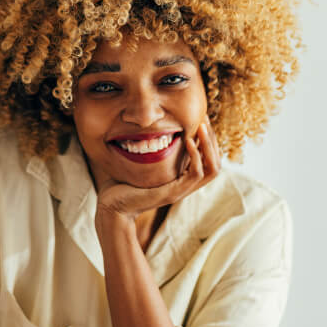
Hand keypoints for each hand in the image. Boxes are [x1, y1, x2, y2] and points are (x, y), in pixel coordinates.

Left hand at [94, 116, 221, 224]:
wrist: (111, 208)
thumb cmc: (121, 186)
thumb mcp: (141, 164)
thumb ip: (151, 151)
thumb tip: (150, 129)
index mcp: (180, 179)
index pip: (208, 159)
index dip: (208, 139)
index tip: (201, 118)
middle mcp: (185, 186)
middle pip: (215, 163)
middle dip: (212, 139)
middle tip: (204, 118)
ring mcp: (181, 191)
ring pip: (212, 168)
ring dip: (209, 145)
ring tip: (201, 126)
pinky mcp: (173, 193)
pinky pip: (196, 174)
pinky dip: (196, 156)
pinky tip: (187, 140)